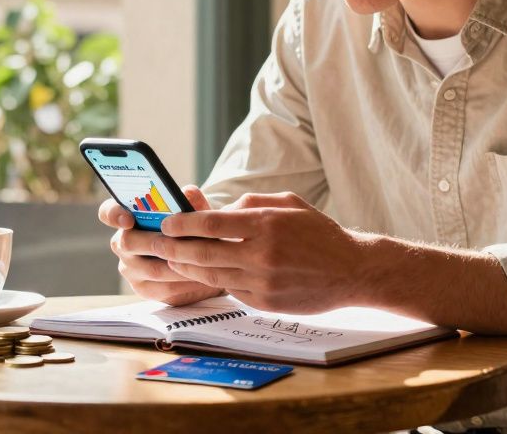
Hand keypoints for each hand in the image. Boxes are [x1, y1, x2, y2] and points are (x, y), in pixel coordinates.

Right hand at [98, 186, 222, 305]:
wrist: (202, 254)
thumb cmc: (191, 226)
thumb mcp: (194, 210)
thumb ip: (191, 201)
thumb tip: (189, 192)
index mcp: (127, 217)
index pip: (108, 212)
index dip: (113, 214)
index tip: (128, 219)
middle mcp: (123, 242)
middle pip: (128, 243)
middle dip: (156, 242)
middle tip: (180, 241)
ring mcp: (131, 268)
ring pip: (151, 269)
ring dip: (177, 264)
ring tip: (201, 260)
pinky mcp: (144, 289)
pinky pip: (163, 288)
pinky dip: (184, 282)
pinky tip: (201, 277)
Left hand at [151, 192, 374, 313]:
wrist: (352, 271)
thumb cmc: (318, 233)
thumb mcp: (288, 204)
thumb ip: (250, 205)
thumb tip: (216, 212)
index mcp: (266, 225)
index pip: (212, 224)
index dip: (183, 224)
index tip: (166, 222)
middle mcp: (261, 255)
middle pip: (204, 253)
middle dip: (173, 248)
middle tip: (154, 243)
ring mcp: (262, 282)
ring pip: (212, 275)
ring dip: (186, 267)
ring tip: (170, 259)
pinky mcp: (265, 303)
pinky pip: (230, 290)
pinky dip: (215, 280)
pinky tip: (203, 272)